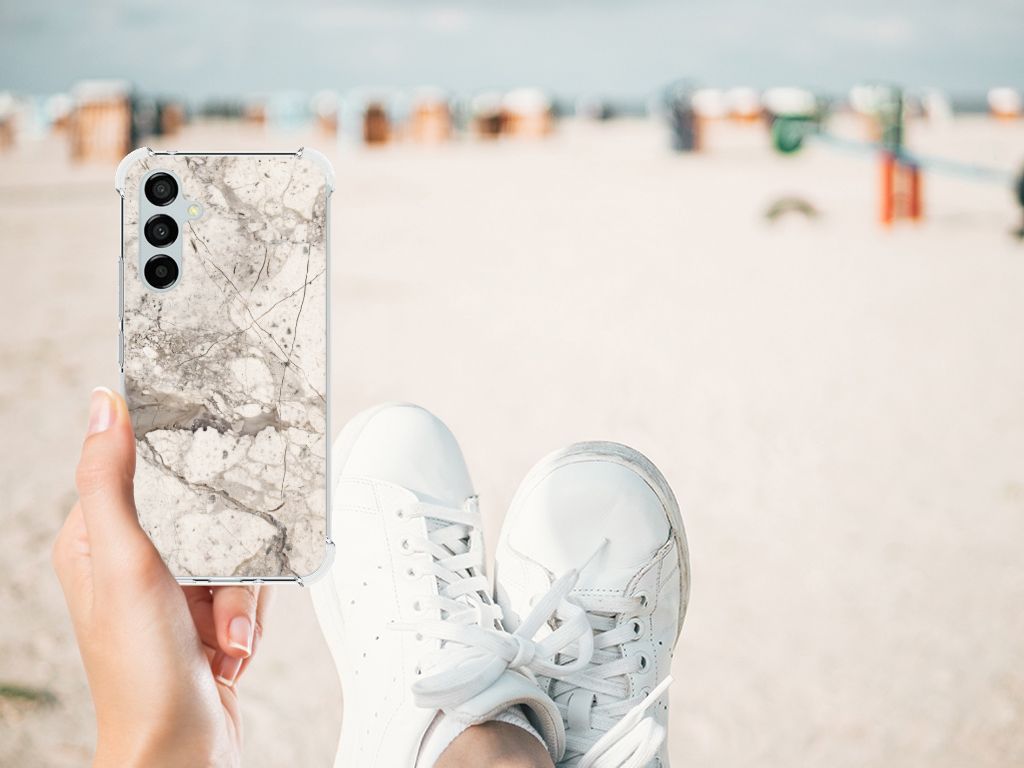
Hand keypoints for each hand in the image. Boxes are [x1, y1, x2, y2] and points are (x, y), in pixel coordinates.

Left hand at [52, 388, 270, 767]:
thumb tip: (103, 407)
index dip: (181, 474)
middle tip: (213, 593)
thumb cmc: (141, 673)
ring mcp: (172, 589)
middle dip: (225, 557)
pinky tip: (231, 645)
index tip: (208, 476)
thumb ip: (110, 482)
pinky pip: (249, 585)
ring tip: (223, 633)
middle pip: (204, 512)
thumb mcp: (124, 563)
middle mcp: (133, 560)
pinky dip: (249, 616)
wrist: (181, 749)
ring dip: (240, 596)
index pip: (142, 471)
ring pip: (234, 549)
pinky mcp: (205, 613)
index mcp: (96, 540)